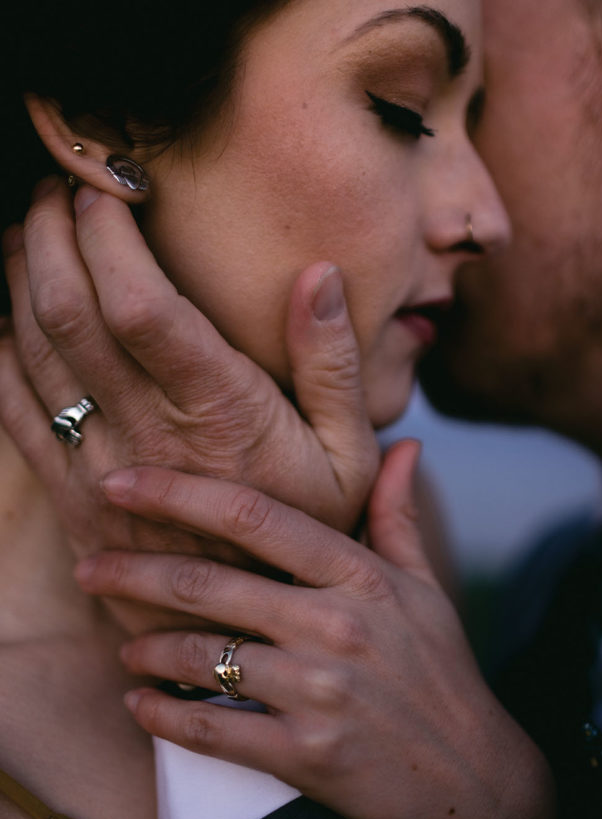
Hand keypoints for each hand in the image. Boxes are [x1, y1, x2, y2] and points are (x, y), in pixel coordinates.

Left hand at [0, 181, 378, 626]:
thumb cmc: (304, 537)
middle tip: (52, 189)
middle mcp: (148, 432)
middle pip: (69, 312)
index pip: (141, 304)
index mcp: (220, 411)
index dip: (108, 236)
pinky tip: (7, 314)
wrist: (243, 630)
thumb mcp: (349, 455)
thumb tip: (319, 275)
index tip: (104, 188)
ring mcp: (100, 465)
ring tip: (26, 233)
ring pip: (31, 351)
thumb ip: (334, 365)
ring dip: (18, 280)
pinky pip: (12, 409)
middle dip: (48, 235)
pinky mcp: (70, 495)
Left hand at [74, 443, 556, 818]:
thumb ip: (401, 515)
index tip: (123, 483)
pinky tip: (142, 705)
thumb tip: (403, 445)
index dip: (177, 493)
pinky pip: (212, 729)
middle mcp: (337, 625)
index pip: (255, 516)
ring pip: (202, 656)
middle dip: (133, 572)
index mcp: (362, 577)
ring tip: (126, 648)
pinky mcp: (308, 756)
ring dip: (147, 650)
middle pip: (208, 583)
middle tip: (91, 567)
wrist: (475, 781)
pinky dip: (164, 717)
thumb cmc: (443, 676)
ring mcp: (321, 691)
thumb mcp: (428, 589)